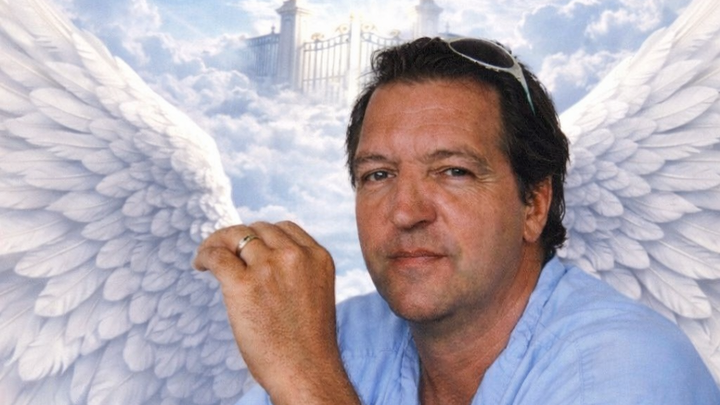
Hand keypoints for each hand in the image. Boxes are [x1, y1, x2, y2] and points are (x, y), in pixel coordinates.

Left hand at [193, 221, 359, 403]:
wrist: (306, 372)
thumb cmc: (308, 344)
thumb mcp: (314, 295)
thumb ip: (297, 273)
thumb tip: (261, 262)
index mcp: (318, 257)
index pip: (285, 228)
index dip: (263, 236)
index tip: (250, 250)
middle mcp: (295, 256)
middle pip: (259, 229)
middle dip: (241, 239)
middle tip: (226, 253)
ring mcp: (269, 267)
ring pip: (236, 237)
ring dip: (219, 243)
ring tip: (208, 256)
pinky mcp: (243, 284)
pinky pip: (217, 256)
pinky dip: (204, 255)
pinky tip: (200, 265)